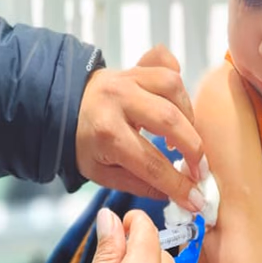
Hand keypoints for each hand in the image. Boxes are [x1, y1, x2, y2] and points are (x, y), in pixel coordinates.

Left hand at [76, 45, 205, 211]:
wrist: (62, 105)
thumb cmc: (83, 142)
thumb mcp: (101, 173)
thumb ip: (139, 184)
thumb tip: (176, 194)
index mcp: (106, 132)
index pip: (151, 163)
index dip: (178, 184)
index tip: (195, 199)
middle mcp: (119, 99)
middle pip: (169, 120)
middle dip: (193, 149)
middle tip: (199, 169)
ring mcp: (128, 77)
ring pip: (173, 87)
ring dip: (189, 115)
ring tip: (186, 138)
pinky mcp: (136, 66)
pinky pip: (165, 63)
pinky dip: (178, 83)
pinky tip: (178, 103)